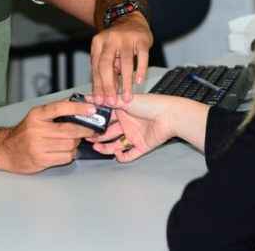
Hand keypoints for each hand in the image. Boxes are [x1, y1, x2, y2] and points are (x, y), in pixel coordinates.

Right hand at [0, 100, 95, 173]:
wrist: (5, 150)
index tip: (92, 109)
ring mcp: (38, 146)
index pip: (60, 108)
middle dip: (85, 130)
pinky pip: (65, 157)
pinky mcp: (41, 160)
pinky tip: (67, 150)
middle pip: (69, 129)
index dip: (78, 108)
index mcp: (37, 115)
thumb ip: (58, 109)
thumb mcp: (38, 115)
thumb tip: (81, 102)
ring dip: (77, 143)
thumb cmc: (25, 131)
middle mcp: (36, 129)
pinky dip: (70, 154)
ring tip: (74, 140)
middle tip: (92, 129)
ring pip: (70, 144)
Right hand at [86, 94, 209, 162]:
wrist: (170, 116)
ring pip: (116, 144)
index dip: (96, 122)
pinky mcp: (141, 146)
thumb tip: (90, 96)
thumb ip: (107, 100)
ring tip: (97, 148)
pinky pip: (130, 154)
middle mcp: (127, 123)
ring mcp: (134, 135)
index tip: (85, 125)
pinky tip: (116, 155)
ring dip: (106, 147)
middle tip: (87, 138)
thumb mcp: (125, 100)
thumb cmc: (150, 104)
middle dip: (98, 136)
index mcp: (123, 110)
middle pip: (109, 132)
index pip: (106, 118)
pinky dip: (123, 157)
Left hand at [90, 12, 152, 105]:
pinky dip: (140, 70)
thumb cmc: (117, 41)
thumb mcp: (106, 52)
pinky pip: (142, 57)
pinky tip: (139, 81)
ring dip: (126, 83)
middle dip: (108, 86)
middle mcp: (110, 39)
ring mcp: (126, 38)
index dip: (98, 85)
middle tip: (112, 101)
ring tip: (127, 97)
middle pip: (106, 65)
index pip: (96, 67)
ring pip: (125, 63)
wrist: (130, 19)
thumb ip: (105, 70)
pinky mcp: (141, 39)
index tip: (100, 100)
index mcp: (98, 43)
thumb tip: (104, 94)